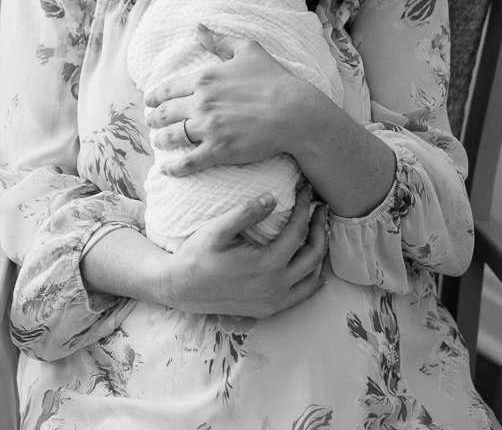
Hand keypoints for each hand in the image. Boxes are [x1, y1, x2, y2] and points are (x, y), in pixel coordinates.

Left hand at [144, 24, 326, 176]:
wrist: (295, 112)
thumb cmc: (275, 80)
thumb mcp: (248, 50)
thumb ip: (220, 40)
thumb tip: (198, 28)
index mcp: (204, 79)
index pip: (167, 89)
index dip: (153, 97)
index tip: (148, 102)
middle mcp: (201, 103)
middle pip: (164, 114)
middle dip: (153, 119)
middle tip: (151, 122)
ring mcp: (208, 129)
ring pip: (171, 136)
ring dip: (160, 140)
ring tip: (159, 141)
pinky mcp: (218, 151)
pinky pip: (187, 162)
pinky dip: (173, 167)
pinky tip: (166, 170)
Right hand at [157, 193, 329, 317]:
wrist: (181, 288)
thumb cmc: (196, 256)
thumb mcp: (217, 230)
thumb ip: (246, 213)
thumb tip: (272, 198)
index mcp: (267, 264)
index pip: (297, 230)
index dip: (303, 208)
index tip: (305, 191)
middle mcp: (276, 286)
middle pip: (313, 254)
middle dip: (320, 227)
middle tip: (321, 209)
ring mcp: (274, 301)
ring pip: (312, 276)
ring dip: (319, 252)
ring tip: (319, 231)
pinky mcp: (269, 309)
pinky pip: (301, 296)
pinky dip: (313, 281)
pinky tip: (316, 271)